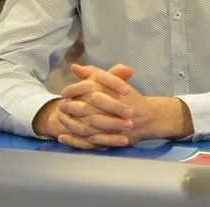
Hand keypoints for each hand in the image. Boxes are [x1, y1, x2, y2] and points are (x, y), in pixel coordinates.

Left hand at [57, 64, 192, 148]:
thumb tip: (75, 67)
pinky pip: (89, 142)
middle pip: (86, 108)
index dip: (74, 90)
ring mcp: (112, 126)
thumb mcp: (114, 81)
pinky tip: (62, 137)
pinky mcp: (111, 140)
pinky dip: (74, 140)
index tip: (64, 92)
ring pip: (87, 126)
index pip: (90, 88)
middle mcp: (113, 108)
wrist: (149, 118)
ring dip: (70, 123)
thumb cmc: (130, 97)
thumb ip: (94, 73)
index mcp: (114, 91)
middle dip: (70, 107)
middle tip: (60, 106)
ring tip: (60, 120)